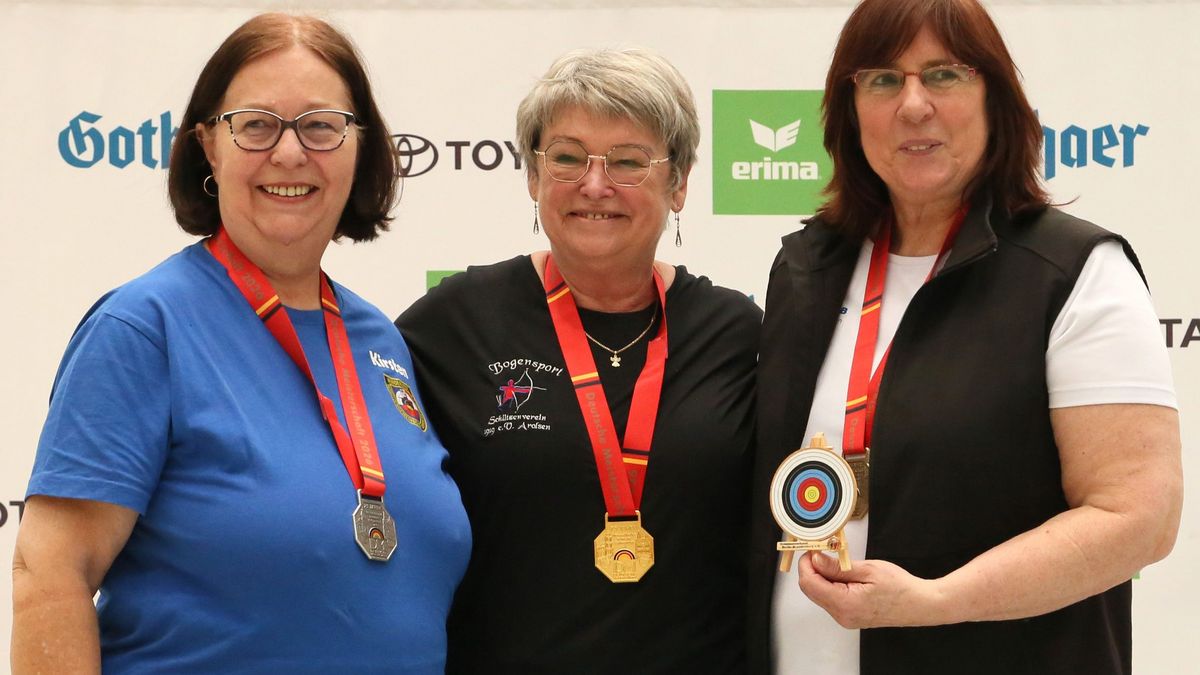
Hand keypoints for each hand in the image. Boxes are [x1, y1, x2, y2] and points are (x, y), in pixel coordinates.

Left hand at [797, 551, 946, 628]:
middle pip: (811, 590)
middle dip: (812, 569)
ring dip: (822, 577)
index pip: (809, 583)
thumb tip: (815, 560)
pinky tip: (843, 574)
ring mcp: (845, 618)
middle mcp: (842, 616)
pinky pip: (831, 599)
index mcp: (845, 604)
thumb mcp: (868, 569)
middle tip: (822, 552)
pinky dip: (831, 585)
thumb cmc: (900, 587)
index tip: (812, 550)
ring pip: (820, 594)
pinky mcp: (850, 617)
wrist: (920, 604)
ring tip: (838, 562)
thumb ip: (837, 567)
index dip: (806, 564)